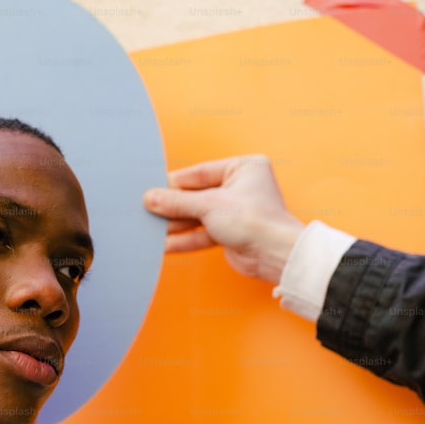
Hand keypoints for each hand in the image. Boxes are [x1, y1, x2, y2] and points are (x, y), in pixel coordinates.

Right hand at [143, 155, 304, 283]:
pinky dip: (185, 239)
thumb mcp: (209, 205)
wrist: (275, 256)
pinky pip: (201, 233)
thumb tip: (151, 198)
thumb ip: (177, 202)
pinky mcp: (230, 233)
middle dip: (173, 207)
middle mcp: (240, 187)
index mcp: (243, 168)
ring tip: (153, 228)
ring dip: (176, 225)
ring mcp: (235, 211)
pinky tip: (165, 244)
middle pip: (196, 196)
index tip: (153, 189)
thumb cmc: (257, 221)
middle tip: (149, 210)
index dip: (175, 183)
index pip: (199, 173)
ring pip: (197, 216)